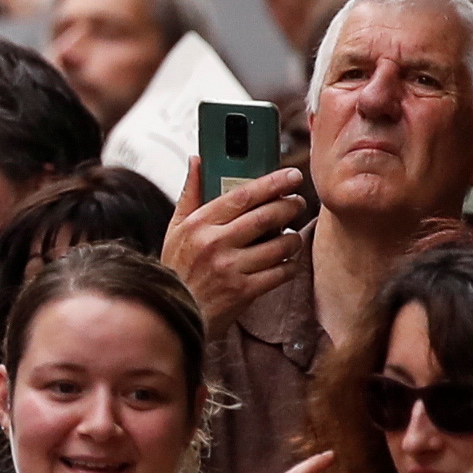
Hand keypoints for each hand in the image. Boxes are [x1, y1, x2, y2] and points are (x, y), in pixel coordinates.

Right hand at [163, 158, 304, 334]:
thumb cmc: (177, 268)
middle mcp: (215, 244)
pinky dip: (289, 265)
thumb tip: (197, 159)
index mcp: (199, 224)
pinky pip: (279, 273)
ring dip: (292, 238)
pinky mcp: (243, 292)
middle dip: (289, 206)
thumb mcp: (176, 228)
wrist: (173, 314)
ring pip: (278, 246)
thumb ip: (190, 193)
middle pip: (265, 217)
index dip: (272, 183)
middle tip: (298, 202)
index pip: (243, 195)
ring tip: (292, 235)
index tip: (291, 176)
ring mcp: (230, 269)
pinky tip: (287, 261)